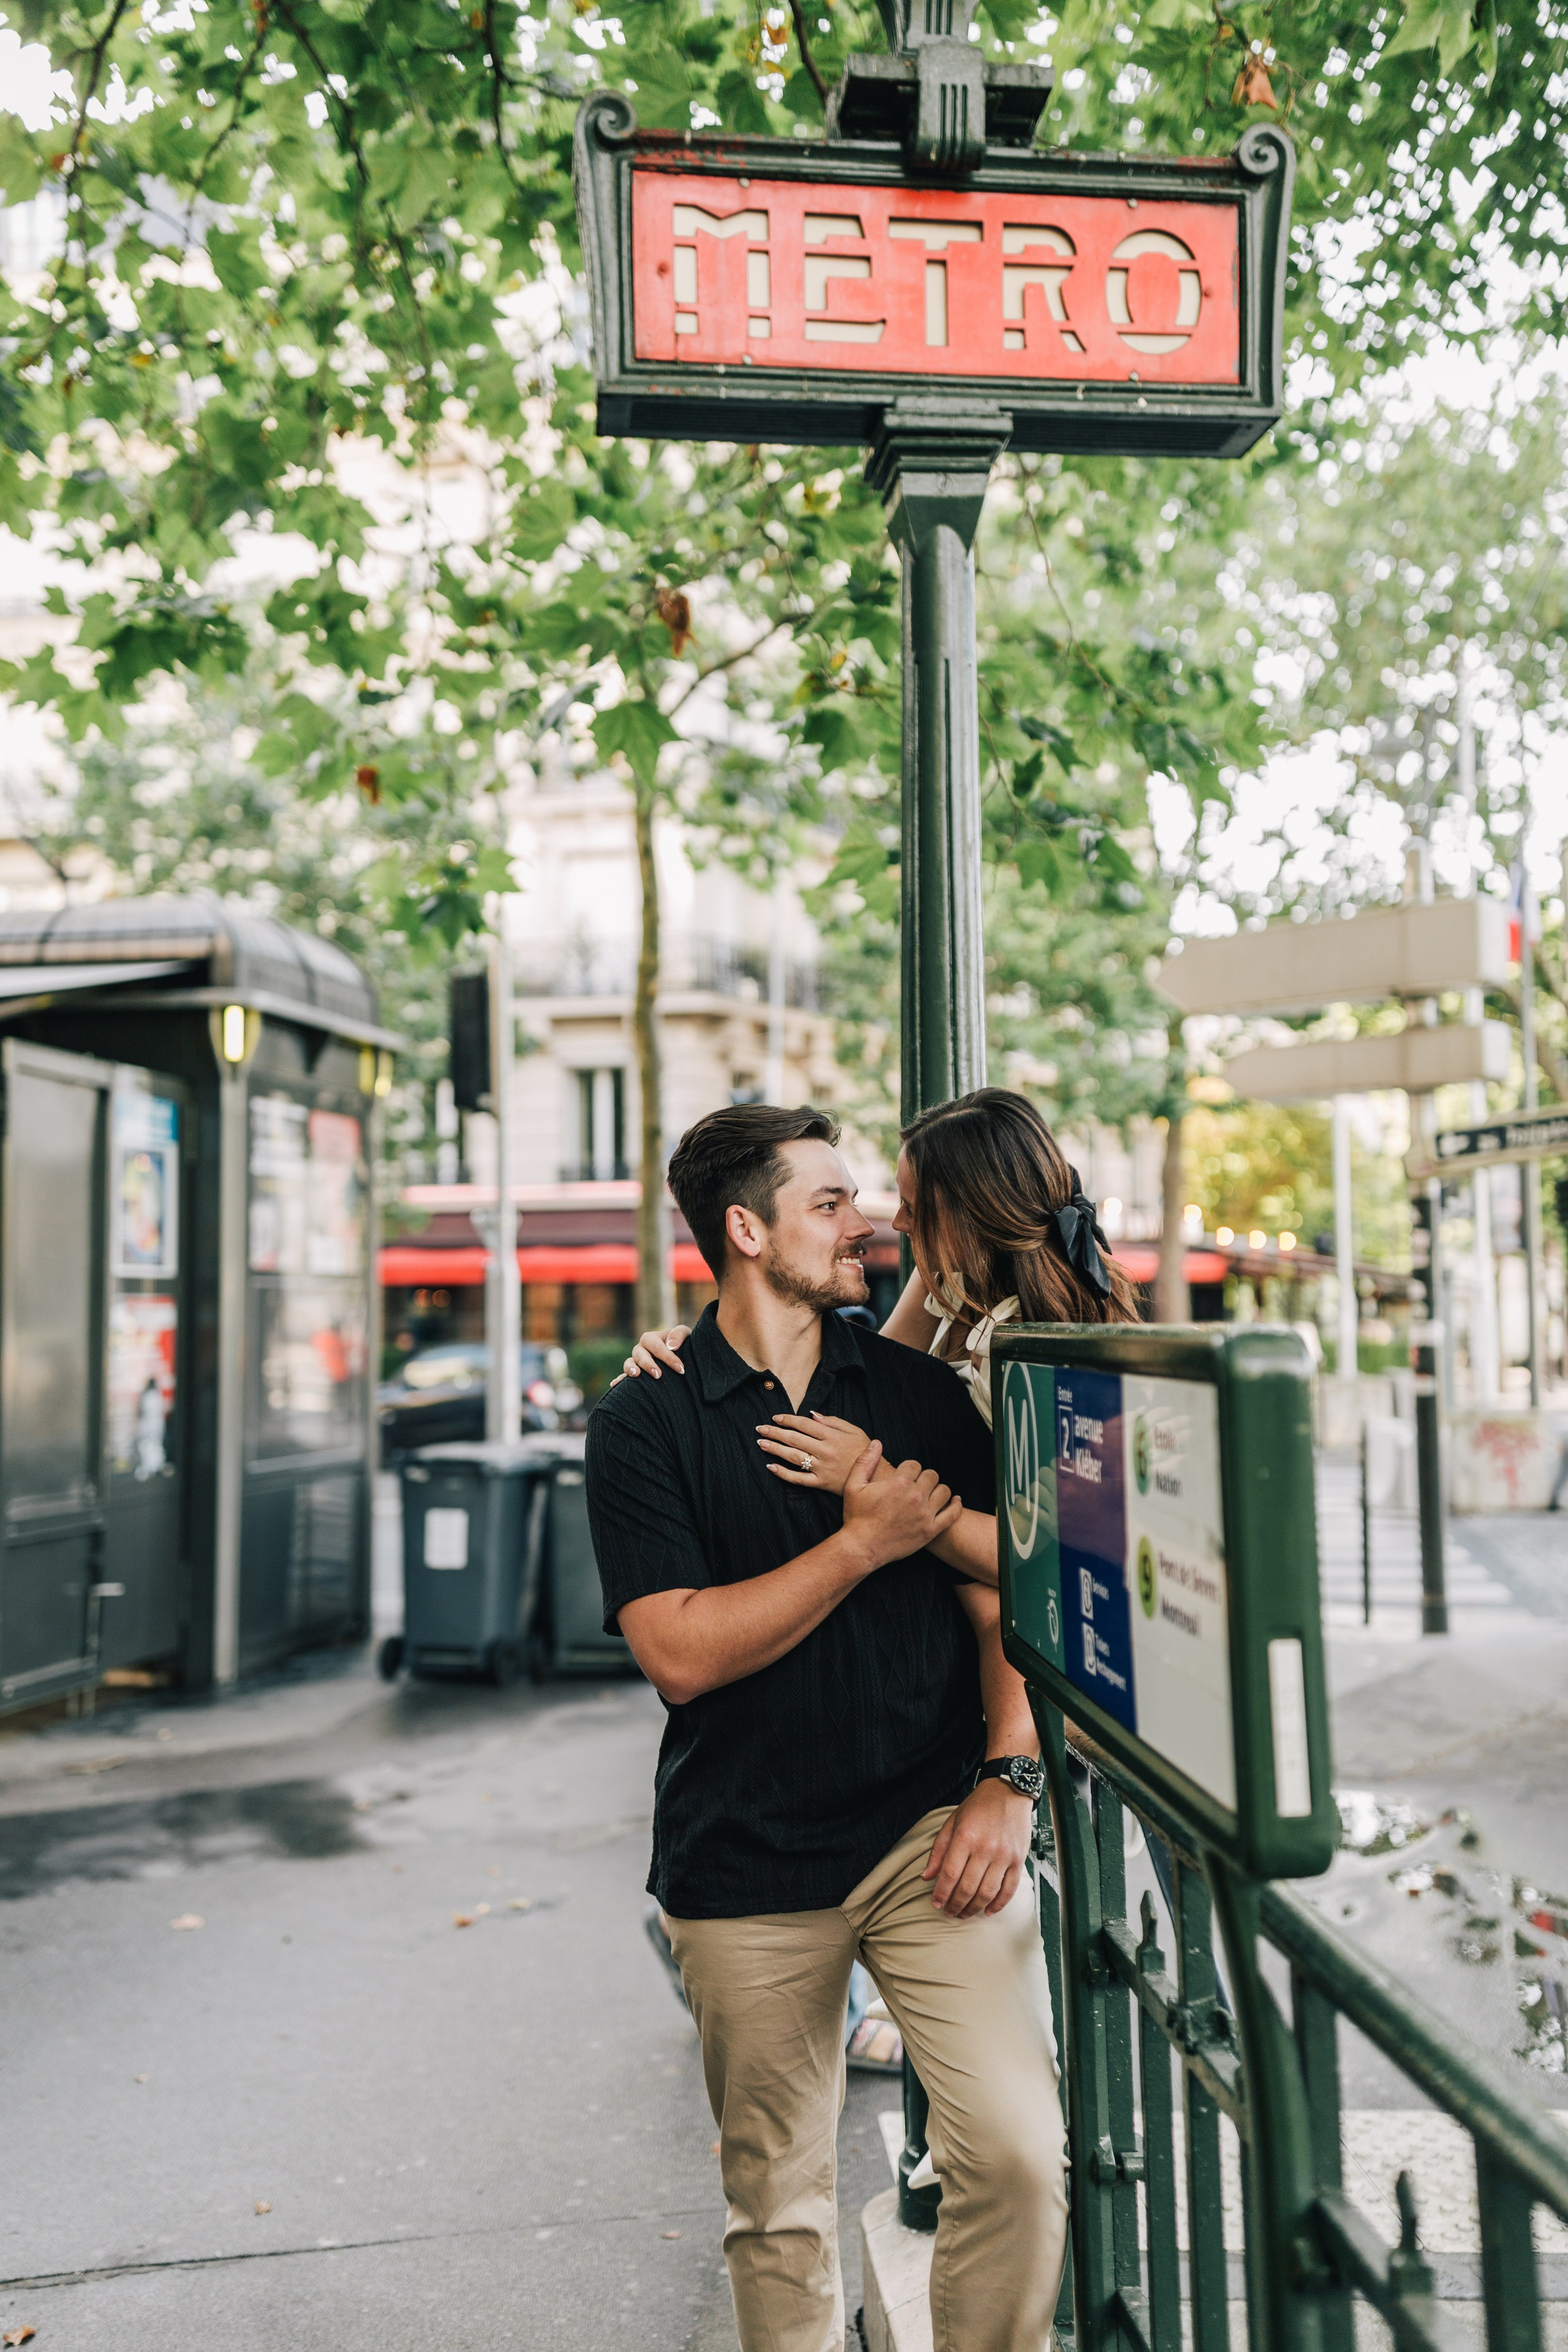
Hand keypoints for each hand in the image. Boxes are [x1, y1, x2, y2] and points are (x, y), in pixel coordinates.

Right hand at [622, 1326, 691, 1379]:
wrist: (679, 1355)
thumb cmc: (682, 1344)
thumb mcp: (684, 1334)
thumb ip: (678, 1334)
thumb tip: (671, 1346)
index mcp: (651, 1338)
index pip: (657, 1347)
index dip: (668, 1357)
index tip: (680, 1368)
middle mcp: (640, 1349)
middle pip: (640, 1354)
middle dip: (648, 1364)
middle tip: (658, 1375)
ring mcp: (635, 1362)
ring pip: (629, 1363)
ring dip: (630, 1369)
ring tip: (636, 1375)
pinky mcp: (634, 1374)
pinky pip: (623, 1377)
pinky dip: (618, 1380)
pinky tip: (614, 1384)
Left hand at [756, 1412, 874, 1496]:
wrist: (876, 1477)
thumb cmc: (865, 1450)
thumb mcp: (854, 1430)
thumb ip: (833, 1421)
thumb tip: (812, 1415)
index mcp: (832, 1436)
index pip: (804, 1424)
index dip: (788, 1420)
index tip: (776, 1417)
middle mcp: (824, 1451)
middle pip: (794, 1439)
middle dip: (775, 1432)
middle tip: (760, 1429)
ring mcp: (821, 1468)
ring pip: (793, 1457)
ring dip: (775, 1449)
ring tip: (761, 1443)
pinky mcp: (821, 1483)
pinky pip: (798, 1479)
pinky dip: (783, 1473)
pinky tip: (771, 1467)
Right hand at [841, 1447, 959, 1569]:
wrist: (861, 1548)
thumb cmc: (856, 1517)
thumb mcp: (853, 1486)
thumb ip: (865, 1462)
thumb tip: (877, 1443)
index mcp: (898, 1483)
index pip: (914, 1464)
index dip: (908, 1468)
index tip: (903, 1476)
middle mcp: (915, 1497)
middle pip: (931, 1475)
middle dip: (923, 1477)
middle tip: (915, 1485)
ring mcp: (925, 1515)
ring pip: (944, 1491)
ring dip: (937, 1489)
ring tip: (929, 1494)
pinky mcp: (930, 1531)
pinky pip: (952, 1515)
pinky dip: (956, 1506)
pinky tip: (955, 1501)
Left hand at [922, 1779, 1032, 1918]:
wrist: (1008, 1791)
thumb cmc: (978, 1806)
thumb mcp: (952, 1822)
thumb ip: (939, 1850)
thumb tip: (926, 1877)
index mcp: (965, 1837)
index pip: (950, 1873)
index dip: (942, 1893)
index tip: (936, 1904)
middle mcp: (985, 1848)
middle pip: (968, 1887)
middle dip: (956, 1904)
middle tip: (949, 1912)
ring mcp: (1004, 1855)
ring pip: (987, 1892)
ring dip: (974, 1908)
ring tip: (964, 1913)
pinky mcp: (1018, 1859)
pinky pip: (1009, 1888)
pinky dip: (998, 1904)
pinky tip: (988, 1911)